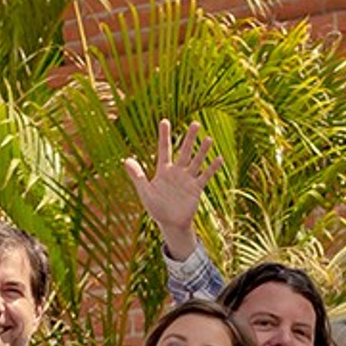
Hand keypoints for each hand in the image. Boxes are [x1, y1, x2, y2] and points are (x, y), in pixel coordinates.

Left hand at [121, 118, 219, 259]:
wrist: (171, 224)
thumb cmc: (156, 209)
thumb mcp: (145, 192)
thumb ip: (138, 176)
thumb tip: (126, 160)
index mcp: (163, 170)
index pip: (164, 149)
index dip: (164, 136)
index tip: (165, 121)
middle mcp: (177, 172)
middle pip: (184, 151)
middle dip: (189, 138)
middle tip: (195, 124)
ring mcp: (188, 179)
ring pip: (196, 161)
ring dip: (202, 151)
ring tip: (208, 139)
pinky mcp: (196, 189)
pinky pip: (205, 177)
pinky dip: (212, 168)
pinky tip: (219, 159)